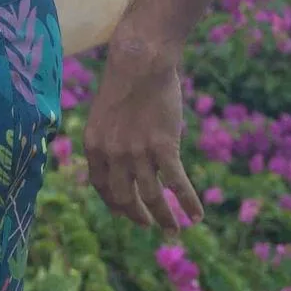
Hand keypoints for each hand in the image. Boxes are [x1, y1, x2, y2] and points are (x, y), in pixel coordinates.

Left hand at [82, 39, 203, 232]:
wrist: (141, 61)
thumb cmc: (125, 82)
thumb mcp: (105, 114)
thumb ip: (109, 140)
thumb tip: (120, 162)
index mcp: (94, 146)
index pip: (102, 187)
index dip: (115, 204)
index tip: (127, 212)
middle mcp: (112, 154)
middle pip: (124, 198)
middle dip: (138, 216)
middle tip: (150, 224)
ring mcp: (137, 152)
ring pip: (152, 196)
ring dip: (164, 218)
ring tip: (173, 230)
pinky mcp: (163, 146)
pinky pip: (176, 183)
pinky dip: (187, 202)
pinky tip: (197, 215)